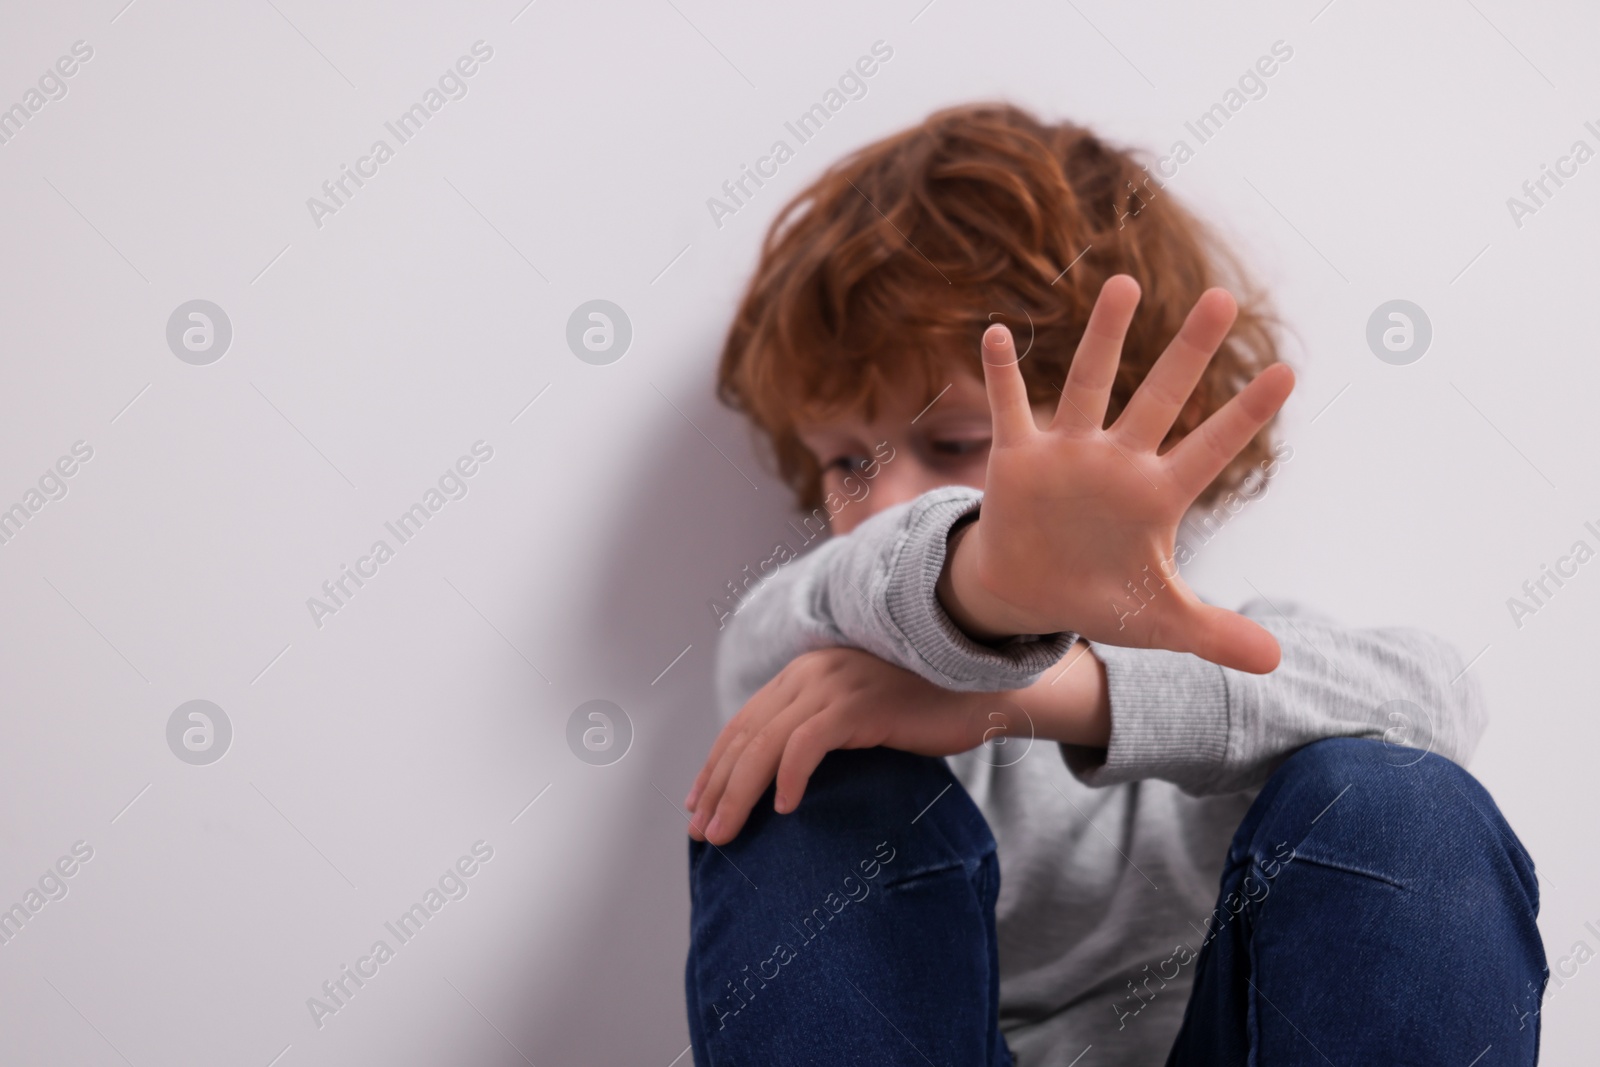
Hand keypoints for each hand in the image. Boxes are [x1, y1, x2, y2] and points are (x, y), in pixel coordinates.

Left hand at [684, 644, 1110, 845]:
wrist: (979, 692)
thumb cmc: (924, 711)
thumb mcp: (861, 714)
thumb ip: (821, 729)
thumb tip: (779, 777)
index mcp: (806, 673)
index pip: (746, 722)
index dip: (716, 765)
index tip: (699, 804)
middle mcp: (811, 672)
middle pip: (747, 734)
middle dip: (718, 786)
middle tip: (703, 832)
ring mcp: (834, 684)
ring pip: (766, 742)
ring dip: (740, 792)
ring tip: (727, 832)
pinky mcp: (859, 704)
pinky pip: (808, 744)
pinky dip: (788, 777)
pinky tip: (784, 810)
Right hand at [939, 275, 1293, 673]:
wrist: (1029, 593)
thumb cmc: (1100, 597)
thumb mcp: (1159, 621)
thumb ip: (1215, 633)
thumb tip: (1277, 662)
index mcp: (1157, 497)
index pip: (1210, 450)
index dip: (1244, 417)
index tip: (1287, 372)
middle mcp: (1118, 462)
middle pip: (1159, 397)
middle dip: (1189, 352)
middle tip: (1223, 299)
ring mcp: (1069, 454)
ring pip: (1088, 383)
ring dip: (1104, 336)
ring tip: (1125, 282)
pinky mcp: (1018, 457)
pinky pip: (1009, 406)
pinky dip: (1002, 373)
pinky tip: (999, 334)